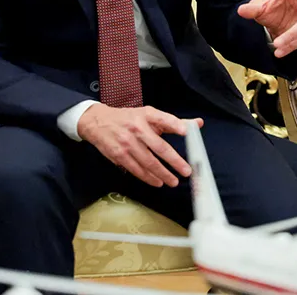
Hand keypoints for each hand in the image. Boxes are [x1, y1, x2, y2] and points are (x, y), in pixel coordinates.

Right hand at [78, 104, 202, 187]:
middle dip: (174, 161)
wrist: (97, 122)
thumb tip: (198, 123)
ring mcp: (127, 142)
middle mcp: (137, 128)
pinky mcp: (118, 154)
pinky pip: (136, 169)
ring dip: (162, 174)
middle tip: (185, 171)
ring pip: (148, 162)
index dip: (174, 124)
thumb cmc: (129, 119)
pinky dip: (147, 177)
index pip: (163, 118)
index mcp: (147, 115)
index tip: (185, 131)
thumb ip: (174, 121)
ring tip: (173, 181)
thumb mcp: (150, 114)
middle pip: (159, 147)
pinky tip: (157, 182)